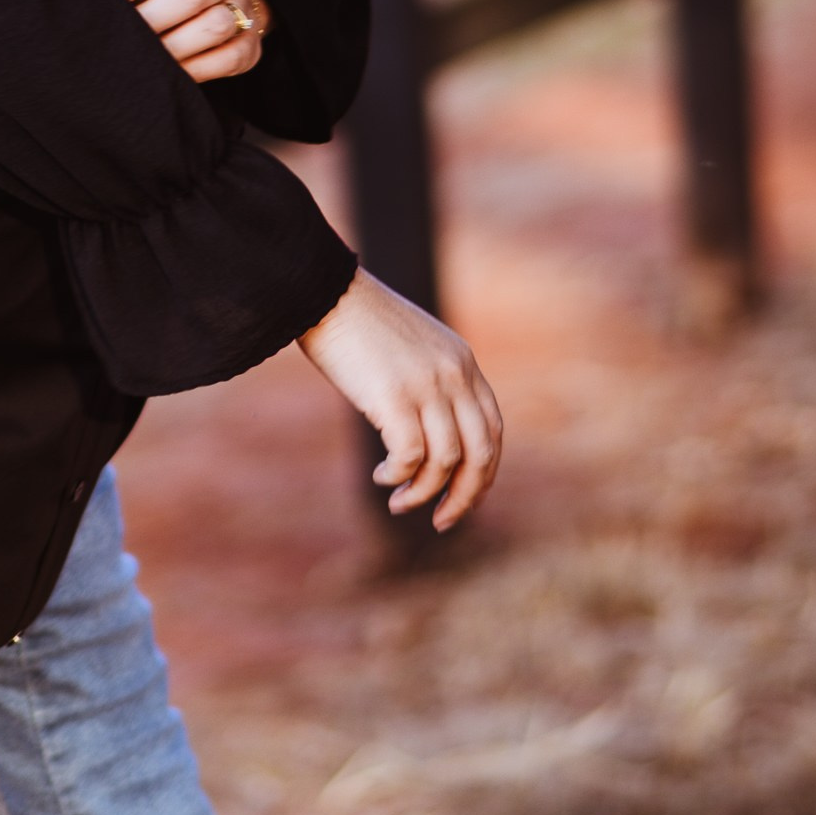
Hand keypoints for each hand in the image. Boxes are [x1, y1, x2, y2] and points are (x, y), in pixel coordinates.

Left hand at [96, 0, 270, 86]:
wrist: (216, 2)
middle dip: (153, 18)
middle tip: (125, 35)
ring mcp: (242, 9)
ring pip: (216, 25)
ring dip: (175, 46)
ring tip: (146, 56)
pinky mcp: (251, 45)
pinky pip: (231, 58)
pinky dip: (198, 69)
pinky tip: (171, 72)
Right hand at [297, 269, 502, 530]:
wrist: (323, 292)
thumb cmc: (354, 320)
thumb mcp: (409, 346)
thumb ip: (430, 380)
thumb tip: (429, 430)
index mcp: (462, 362)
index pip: (492, 430)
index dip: (483, 473)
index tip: (462, 498)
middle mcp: (454, 375)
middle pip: (481, 454)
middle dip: (465, 497)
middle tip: (441, 521)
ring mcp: (427, 386)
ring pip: (445, 462)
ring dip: (422, 493)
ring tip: (398, 503)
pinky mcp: (394, 397)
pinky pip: (410, 456)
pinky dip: (398, 477)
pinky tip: (381, 477)